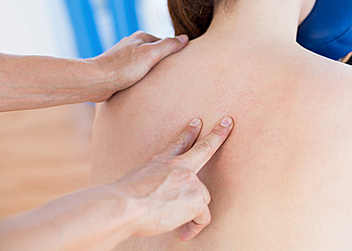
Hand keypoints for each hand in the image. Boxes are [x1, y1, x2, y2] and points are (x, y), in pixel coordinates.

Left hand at [89, 31, 187, 101]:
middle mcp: (132, 44)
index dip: (174, 53)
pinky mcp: (117, 69)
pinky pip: (135, 72)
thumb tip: (186, 38)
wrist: (96, 82)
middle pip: (154, 52)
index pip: (165, 43)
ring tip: (158, 82)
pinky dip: (141, 77)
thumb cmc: (123, 68)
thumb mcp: (151, 54)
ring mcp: (124, 57)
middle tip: (172, 75)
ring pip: (144, 62)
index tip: (181, 64)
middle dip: (163, 62)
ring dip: (151, 71)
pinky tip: (143, 86)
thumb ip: (169, 46)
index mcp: (141, 37)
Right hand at [111, 117, 233, 240]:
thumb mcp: (136, 179)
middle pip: (204, 148)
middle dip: (218, 133)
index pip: (178, 143)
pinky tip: (185, 232)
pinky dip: (195, 226)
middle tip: (228, 122)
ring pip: (202, 197)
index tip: (196, 122)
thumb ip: (152, 181)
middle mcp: (179, 166)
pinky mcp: (197, 198)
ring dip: (192, 211)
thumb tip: (154, 193)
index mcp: (162, 162)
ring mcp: (191, 180)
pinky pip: (203, 216)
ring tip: (175, 221)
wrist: (125, 205)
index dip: (188, 132)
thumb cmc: (122, 198)